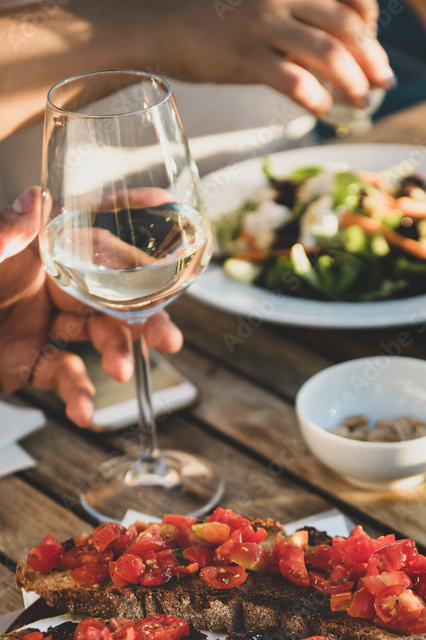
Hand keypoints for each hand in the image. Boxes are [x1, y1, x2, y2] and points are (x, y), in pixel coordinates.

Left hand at [0, 187, 182, 427]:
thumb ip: (0, 237)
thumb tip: (36, 201)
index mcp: (33, 252)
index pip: (89, 232)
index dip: (130, 222)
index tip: (168, 208)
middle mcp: (43, 286)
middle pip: (108, 294)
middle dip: (142, 315)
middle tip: (166, 335)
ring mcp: (40, 326)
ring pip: (96, 337)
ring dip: (116, 354)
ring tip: (121, 371)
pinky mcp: (32, 364)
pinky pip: (66, 377)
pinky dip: (78, 395)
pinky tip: (82, 412)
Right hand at [165, 0, 394, 116]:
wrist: (167, 27)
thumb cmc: (222, 23)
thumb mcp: (267, 12)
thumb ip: (302, 26)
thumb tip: (342, 56)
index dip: (369, 21)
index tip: (374, 45)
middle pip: (345, 26)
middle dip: (372, 58)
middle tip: (385, 82)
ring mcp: (263, 25)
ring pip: (326, 52)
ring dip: (353, 82)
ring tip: (363, 102)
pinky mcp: (246, 56)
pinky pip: (293, 79)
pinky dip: (316, 98)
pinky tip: (325, 110)